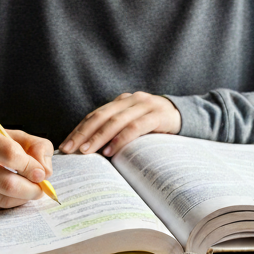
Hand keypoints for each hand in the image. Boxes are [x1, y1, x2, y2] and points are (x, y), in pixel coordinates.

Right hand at [0, 126, 53, 209]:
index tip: (41, 174)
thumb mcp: (13, 136)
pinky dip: (9, 204)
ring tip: (29, 191)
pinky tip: (13, 196)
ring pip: (2, 200)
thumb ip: (36, 147)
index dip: (31, 166)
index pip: (10, 154)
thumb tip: (46, 172)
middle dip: (31, 189)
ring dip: (22, 199)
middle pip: (7, 183)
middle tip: (40, 189)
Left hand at [59, 92, 180, 157]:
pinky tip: (111, 150)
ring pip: (116, 121)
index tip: (65, 146)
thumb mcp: (135, 123)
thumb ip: (117, 130)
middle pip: (101, 116)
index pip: (95, 115)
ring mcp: (145, 106)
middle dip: (83, 134)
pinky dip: (121, 139)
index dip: (79, 130)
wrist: (188, 116)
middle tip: (70, 150)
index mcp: (122, 101)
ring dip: (99, 137)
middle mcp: (131, 100)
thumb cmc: (157, 126)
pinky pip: (136, 127)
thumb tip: (91, 153)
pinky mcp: (158, 116)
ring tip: (87, 151)